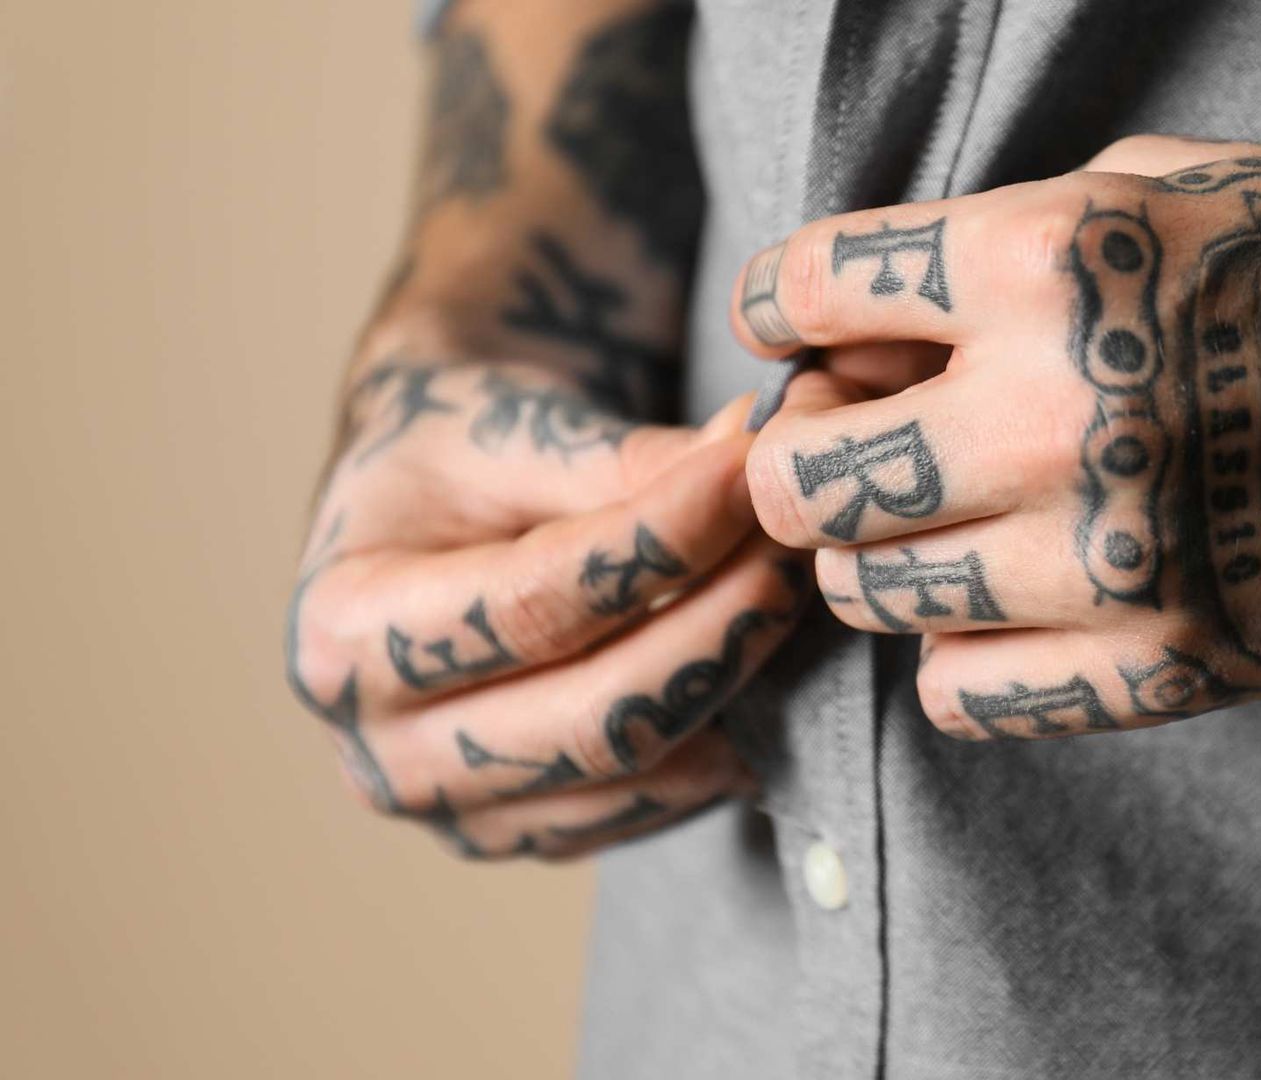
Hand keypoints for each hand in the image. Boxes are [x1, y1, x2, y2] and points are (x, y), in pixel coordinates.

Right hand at [286, 357, 804, 857]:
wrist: (429, 518)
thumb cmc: (460, 459)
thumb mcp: (516, 432)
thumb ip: (629, 461)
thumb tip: (757, 460)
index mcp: (344, 634)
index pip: (537, 606)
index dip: (662, 544)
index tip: (750, 475)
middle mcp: (383, 750)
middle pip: (596, 716)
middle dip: (719, 624)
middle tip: (795, 542)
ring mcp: (458, 815)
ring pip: (638, 770)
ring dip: (737, 676)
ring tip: (790, 583)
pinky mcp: (532, 836)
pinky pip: (656, 805)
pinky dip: (725, 730)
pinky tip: (762, 656)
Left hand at [728, 134, 1260, 736]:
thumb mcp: (1168, 189)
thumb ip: (996, 250)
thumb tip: (853, 333)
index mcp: (1055, 260)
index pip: (806, 290)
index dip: (782, 309)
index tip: (803, 333)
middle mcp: (1063, 412)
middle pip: (801, 477)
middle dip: (806, 459)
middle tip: (860, 449)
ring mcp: (1116, 558)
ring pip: (870, 594)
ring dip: (887, 558)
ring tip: (959, 524)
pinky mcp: (1172, 669)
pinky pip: (962, 695)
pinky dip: (966, 653)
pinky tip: (1022, 605)